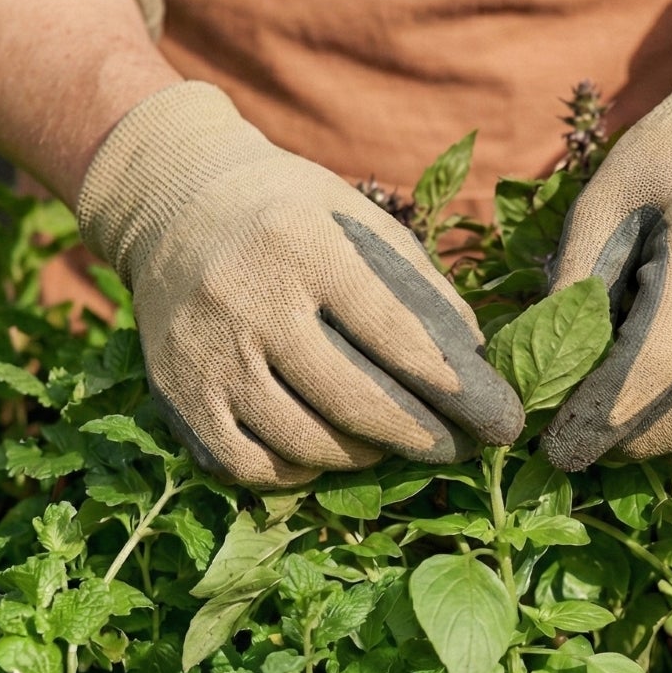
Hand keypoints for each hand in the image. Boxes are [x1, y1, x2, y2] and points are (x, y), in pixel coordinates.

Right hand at [76, 82, 522, 487]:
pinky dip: (295, 472)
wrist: (172, 200)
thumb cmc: (292, 215)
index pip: (396, 335)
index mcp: (307, 247)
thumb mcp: (360, 219)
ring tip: (388, 445)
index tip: (499, 422)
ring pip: (302, 443)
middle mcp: (249, 299)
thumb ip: (419, 287)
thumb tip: (475, 365)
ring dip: (361, 457)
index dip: (455, 390)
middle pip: (352, 400)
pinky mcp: (173, 391)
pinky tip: (321, 453)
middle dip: (420, 438)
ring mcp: (205, 351)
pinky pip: (246, 465)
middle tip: (456, 450)